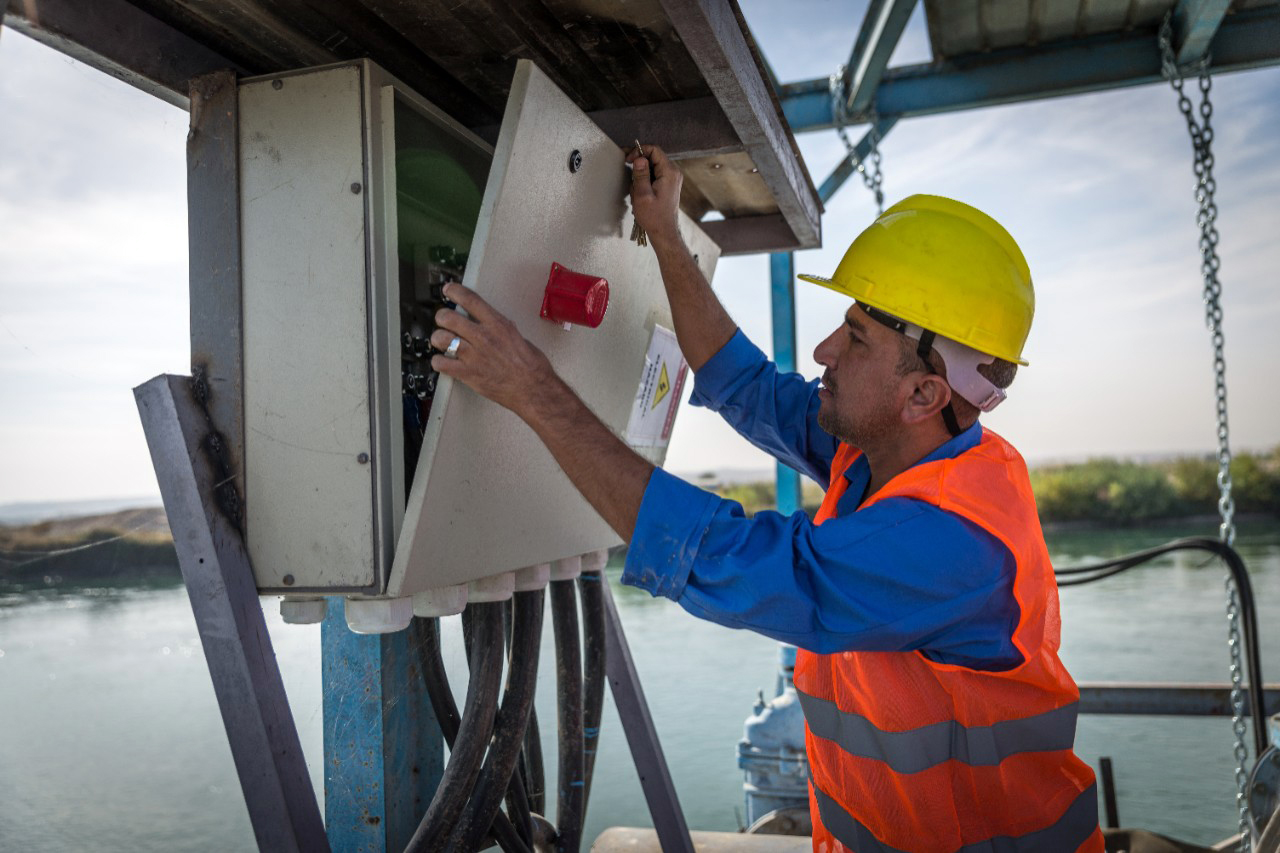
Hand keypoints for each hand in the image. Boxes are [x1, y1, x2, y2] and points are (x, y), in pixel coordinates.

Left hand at [430, 283, 556, 417]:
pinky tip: (444, 362)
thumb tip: (491, 323)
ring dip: (438, 339)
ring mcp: (473, 355)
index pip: (470, 300)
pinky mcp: (468, 373)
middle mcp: (483, 337)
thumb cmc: (531, 366)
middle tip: (444, 321)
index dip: (455, 291)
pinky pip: (441, 363)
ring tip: (442, 342)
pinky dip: (438, 362)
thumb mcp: (518, 337)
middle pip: (448, 317)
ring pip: (440, 338)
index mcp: (497, 325)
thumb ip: (500, 328)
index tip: (448, 290)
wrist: (533, 389)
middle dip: (442, 317)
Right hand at [625, 143, 682, 247]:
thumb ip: (641, 175)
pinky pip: (654, 176)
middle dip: (639, 166)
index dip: (639, 151)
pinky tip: (641, 194)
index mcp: (670, 172)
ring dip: (641, 176)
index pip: (654, 150)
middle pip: (653, 157)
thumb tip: (639, 158)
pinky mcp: (668, 185)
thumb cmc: (654, 217)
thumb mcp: (642, 195)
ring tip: (637, 192)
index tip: (628, 160)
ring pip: (652, 167)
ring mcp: (672, 179)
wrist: (664, 232)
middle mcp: (674, 173)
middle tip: (630, 178)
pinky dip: (645, 182)